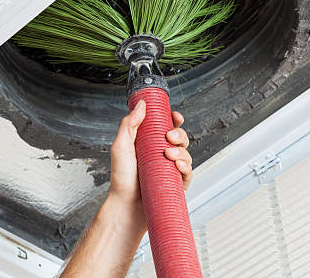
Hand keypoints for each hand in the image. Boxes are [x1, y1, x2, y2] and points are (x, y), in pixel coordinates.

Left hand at [108, 100, 192, 225]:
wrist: (126, 206)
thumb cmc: (121, 179)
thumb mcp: (121, 146)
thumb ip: (129, 124)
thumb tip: (142, 104)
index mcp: (149, 143)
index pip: (166, 127)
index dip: (174, 120)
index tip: (175, 116)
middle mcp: (161, 155)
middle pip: (180, 138)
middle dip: (179, 134)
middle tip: (169, 137)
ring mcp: (169, 169)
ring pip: (186, 153)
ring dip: (182, 150)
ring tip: (169, 155)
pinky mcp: (176, 184)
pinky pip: (188, 172)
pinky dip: (186, 167)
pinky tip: (178, 166)